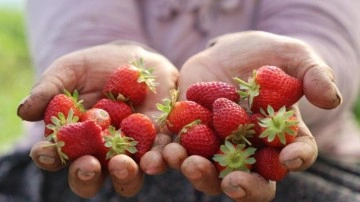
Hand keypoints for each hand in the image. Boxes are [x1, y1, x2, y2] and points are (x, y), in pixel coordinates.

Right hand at [17, 42, 178, 197]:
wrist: (135, 59)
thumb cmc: (96, 66)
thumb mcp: (69, 70)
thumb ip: (49, 90)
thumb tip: (24, 111)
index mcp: (74, 139)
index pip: (57, 156)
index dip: (49, 157)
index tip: (46, 151)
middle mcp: (100, 153)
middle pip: (90, 176)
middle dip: (86, 175)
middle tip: (87, 166)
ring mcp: (130, 151)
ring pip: (125, 175)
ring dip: (123, 175)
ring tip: (121, 165)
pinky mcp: (157, 143)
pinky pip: (158, 158)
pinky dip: (157, 161)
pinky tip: (154, 159)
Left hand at [162, 31, 341, 201]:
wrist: (227, 52)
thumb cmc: (265, 56)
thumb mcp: (293, 56)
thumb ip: (313, 73)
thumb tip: (330, 98)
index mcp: (281, 137)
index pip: (295, 155)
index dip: (296, 159)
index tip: (291, 158)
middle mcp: (251, 150)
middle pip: (251, 180)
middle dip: (243, 185)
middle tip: (233, 181)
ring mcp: (218, 147)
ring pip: (211, 173)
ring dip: (199, 174)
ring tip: (188, 162)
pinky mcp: (189, 137)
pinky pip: (179, 152)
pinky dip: (170, 157)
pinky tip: (163, 153)